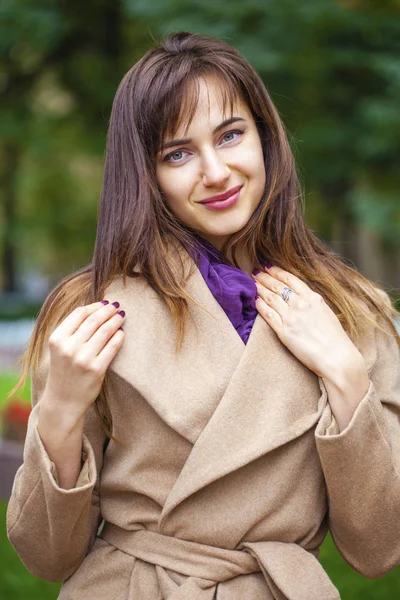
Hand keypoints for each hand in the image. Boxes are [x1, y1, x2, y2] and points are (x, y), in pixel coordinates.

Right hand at [43, 300, 124, 417]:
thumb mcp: (59, 349)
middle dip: (108, 311)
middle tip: (117, 306)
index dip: (94, 306)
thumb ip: (72, 331)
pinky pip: (112, 347)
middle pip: (94, 320)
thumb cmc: (64, 371)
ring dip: (116, 320)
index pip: (79, 314)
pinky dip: (119, 336)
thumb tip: (96, 309)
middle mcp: (69, 347)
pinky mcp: (96, 370)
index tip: (104, 304)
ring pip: (105, 331)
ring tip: (121, 316)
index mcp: (57, 339)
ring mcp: (83, 359)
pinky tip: (121, 333)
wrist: (63, 401)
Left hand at [252, 266, 361, 378]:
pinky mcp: (284, 331)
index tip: (268, 266)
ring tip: (252, 283)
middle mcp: (301, 304)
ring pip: (271, 298)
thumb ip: (314, 304)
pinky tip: (254, 300)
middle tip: (255, 272)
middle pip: (278, 286)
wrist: (337, 358)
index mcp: (313, 298)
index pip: (291, 280)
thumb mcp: (327, 313)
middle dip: (265, 277)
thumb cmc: (336, 339)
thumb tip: (305, 299)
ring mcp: (291, 317)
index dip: (277, 271)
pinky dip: (260, 305)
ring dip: (260, 289)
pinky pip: (268, 315)